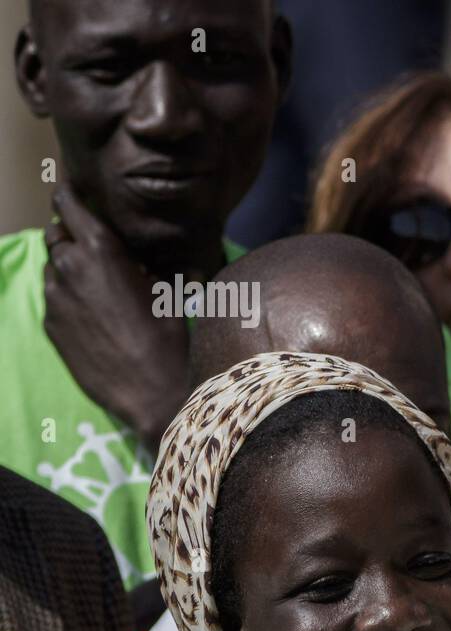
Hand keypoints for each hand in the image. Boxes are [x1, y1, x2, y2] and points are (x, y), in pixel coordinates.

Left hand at [43, 186, 189, 452]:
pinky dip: (68, 296)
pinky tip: (92, 313)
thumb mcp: (168, 292)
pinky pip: (54, 298)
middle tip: (92, 243)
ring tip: (95, 283)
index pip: (68, 205)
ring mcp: (55, 298)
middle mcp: (70, 267)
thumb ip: (147, 265)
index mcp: (102, 251)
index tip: (70, 190)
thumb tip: (146, 256)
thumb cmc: (170, 339)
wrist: (152, 391)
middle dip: (70, 234)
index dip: (68, 194)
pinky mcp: (50, 325)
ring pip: (53, 267)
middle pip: (56, 234)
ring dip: (69, 267)